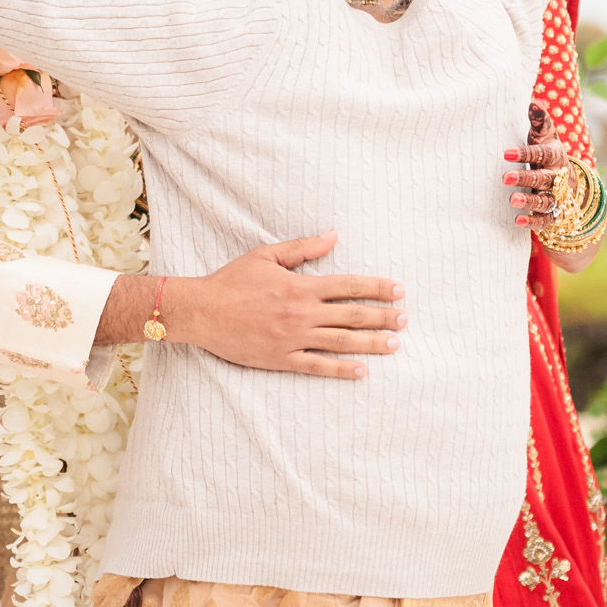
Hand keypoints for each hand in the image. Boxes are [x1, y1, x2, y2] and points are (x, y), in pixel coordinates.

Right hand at [177, 232, 404, 379]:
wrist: (201, 311)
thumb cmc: (232, 281)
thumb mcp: (266, 255)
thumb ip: (303, 248)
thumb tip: (333, 236)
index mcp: (300, 286)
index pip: (348, 286)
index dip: (376, 288)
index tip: (398, 290)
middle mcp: (301, 313)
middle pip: (351, 315)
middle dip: (382, 317)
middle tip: (405, 320)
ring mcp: (293, 338)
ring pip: (340, 342)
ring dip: (370, 343)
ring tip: (394, 344)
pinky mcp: (281, 358)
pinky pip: (317, 366)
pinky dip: (340, 369)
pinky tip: (361, 370)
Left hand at [504, 101, 567, 230]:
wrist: (567, 181)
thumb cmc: (546, 153)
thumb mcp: (545, 136)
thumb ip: (539, 120)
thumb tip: (535, 101)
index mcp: (555, 156)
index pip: (542, 153)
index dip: (525, 153)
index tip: (505, 153)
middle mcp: (558, 177)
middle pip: (545, 178)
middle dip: (526, 178)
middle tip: (505, 178)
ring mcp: (557, 197)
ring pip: (546, 200)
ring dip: (530, 201)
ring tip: (512, 200)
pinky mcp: (553, 214)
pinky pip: (545, 220)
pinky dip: (533, 222)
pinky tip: (517, 221)